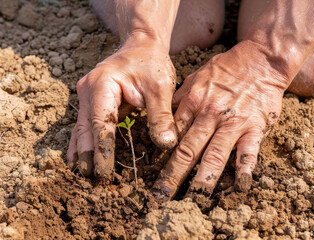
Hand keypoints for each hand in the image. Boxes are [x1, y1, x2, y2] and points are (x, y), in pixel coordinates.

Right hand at [67, 36, 177, 177]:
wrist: (141, 46)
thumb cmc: (150, 62)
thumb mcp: (160, 86)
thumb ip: (161, 115)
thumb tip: (165, 144)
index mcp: (102, 85)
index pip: (101, 123)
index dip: (102, 149)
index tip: (103, 172)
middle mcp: (88, 91)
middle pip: (84, 129)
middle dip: (87, 156)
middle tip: (89, 183)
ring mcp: (87, 96)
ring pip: (80, 130)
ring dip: (81, 153)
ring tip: (79, 177)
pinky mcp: (92, 102)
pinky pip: (85, 126)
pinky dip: (84, 143)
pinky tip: (79, 160)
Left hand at [153, 41, 289, 199]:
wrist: (259, 60)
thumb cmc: (224, 69)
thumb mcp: (194, 78)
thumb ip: (179, 99)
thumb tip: (163, 114)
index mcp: (192, 104)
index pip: (172, 135)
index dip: (160, 155)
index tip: (151, 172)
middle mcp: (209, 116)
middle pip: (187, 150)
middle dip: (173, 175)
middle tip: (162, 196)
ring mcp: (232, 123)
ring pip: (214, 155)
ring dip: (203, 180)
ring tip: (193, 200)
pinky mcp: (254, 127)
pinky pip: (247, 152)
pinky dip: (242, 170)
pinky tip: (237, 187)